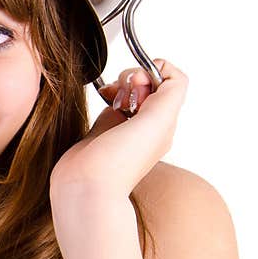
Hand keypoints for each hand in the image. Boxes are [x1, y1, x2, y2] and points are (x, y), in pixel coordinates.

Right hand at [49, 59, 187, 198]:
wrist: (86, 188)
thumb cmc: (120, 162)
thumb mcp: (158, 121)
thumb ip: (170, 90)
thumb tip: (159, 70)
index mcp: (164, 122)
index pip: (171, 81)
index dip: (153, 73)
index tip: (137, 83)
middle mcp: (147, 125)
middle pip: (149, 83)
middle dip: (133, 78)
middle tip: (123, 93)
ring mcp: (124, 127)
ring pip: (128, 91)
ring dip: (119, 86)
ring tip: (110, 98)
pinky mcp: (102, 131)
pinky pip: (110, 103)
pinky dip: (106, 95)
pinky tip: (100, 100)